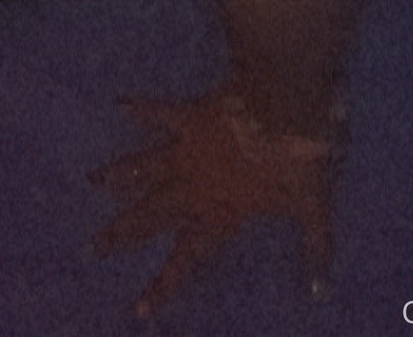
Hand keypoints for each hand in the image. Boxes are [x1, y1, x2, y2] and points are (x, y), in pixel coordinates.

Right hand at [90, 88, 338, 315]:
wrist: (288, 102)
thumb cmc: (301, 158)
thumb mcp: (313, 206)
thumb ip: (315, 246)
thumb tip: (321, 290)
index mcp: (222, 212)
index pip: (188, 257)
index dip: (164, 284)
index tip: (139, 310)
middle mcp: (197, 186)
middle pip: (152, 214)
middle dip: (122, 233)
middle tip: (91, 247)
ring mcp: (190, 149)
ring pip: (145, 167)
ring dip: (119, 175)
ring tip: (92, 180)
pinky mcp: (192, 114)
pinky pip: (160, 111)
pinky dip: (141, 107)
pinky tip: (120, 103)